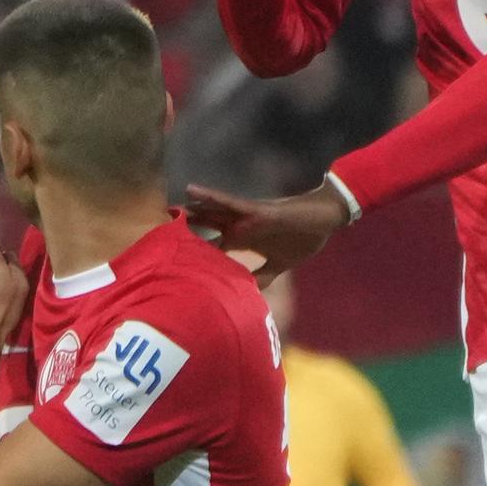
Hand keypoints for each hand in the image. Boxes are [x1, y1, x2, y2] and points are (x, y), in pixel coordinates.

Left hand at [185, 181, 349, 280]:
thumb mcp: (279, 265)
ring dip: (194, 209)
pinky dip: (212, 197)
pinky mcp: (258, 211)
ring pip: (214, 211)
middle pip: (208, 226)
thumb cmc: (302, 238)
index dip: (195, 250)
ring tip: (171, 206)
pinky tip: (195, 191)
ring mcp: (247, 218)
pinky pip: (230, 203)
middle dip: (188, 226)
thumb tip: (251, 294)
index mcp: (245, 240)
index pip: (214, 246)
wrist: (324, 221)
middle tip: (162, 227)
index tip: (173, 257)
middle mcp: (241, 227)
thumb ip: (264, 276)